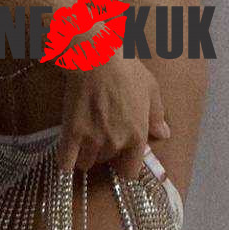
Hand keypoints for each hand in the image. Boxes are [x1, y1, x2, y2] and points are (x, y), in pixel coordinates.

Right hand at [55, 56, 170, 178]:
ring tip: (83, 142)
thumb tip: (164, 134)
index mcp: (137, 136)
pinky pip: (65, 162)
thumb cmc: (127, 70)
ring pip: (86, 164)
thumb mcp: (151, 90)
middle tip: (101, 137)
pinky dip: (65, 162)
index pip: (129, 172)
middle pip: (106, 163)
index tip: (119, 157)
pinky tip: (67, 155)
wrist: (96, 58)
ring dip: (85, 156)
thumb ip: (157, 116)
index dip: (123, 166)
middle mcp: (116, 143)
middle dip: (104, 153)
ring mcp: (92, 140)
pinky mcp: (72, 133)